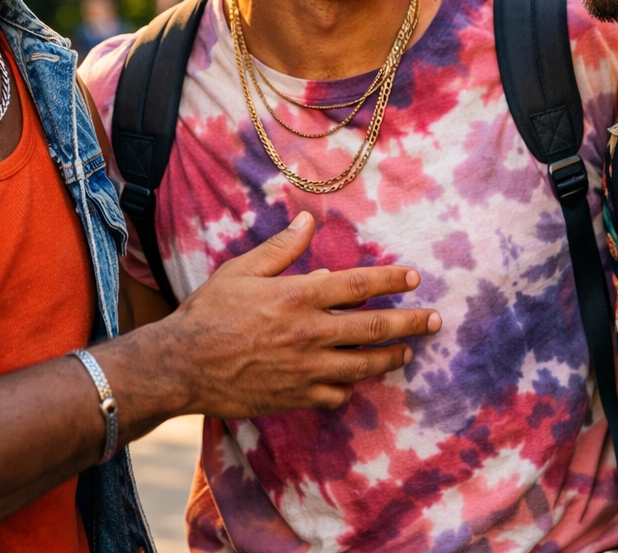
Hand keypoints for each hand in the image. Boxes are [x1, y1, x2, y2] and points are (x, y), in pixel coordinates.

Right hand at [160, 212, 440, 416]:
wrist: (182, 366)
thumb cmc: (210, 312)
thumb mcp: (243, 269)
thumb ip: (282, 249)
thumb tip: (309, 221)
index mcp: (300, 296)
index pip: (358, 284)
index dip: (391, 279)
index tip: (414, 277)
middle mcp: (310, 333)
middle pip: (373, 327)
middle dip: (410, 323)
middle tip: (435, 321)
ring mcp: (306, 369)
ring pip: (363, 366)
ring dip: (390, 358)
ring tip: (407, 353)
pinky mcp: (295, 397)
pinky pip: (336, 396)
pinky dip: (350, 388)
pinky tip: (355, 381)